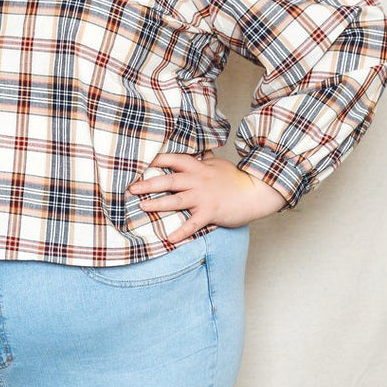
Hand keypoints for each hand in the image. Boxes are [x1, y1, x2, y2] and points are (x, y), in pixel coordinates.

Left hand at [126, 152, 286, 243]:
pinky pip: (194, 223)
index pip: (173, 159)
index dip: (155, 160)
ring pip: (177, 200)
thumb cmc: (235, 179)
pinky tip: (170, 238)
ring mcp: (204, 197)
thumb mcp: (217, 164)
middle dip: (148, 183)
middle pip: (169, 180)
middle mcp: (198, 180)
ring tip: (142, 207)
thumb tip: (198, 149)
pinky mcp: (211, 212)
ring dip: (158, 204)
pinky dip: (182, 231)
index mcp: (198, 168)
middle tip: (130, 188)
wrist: (256, 192)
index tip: (138, 162)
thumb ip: (204, 158)